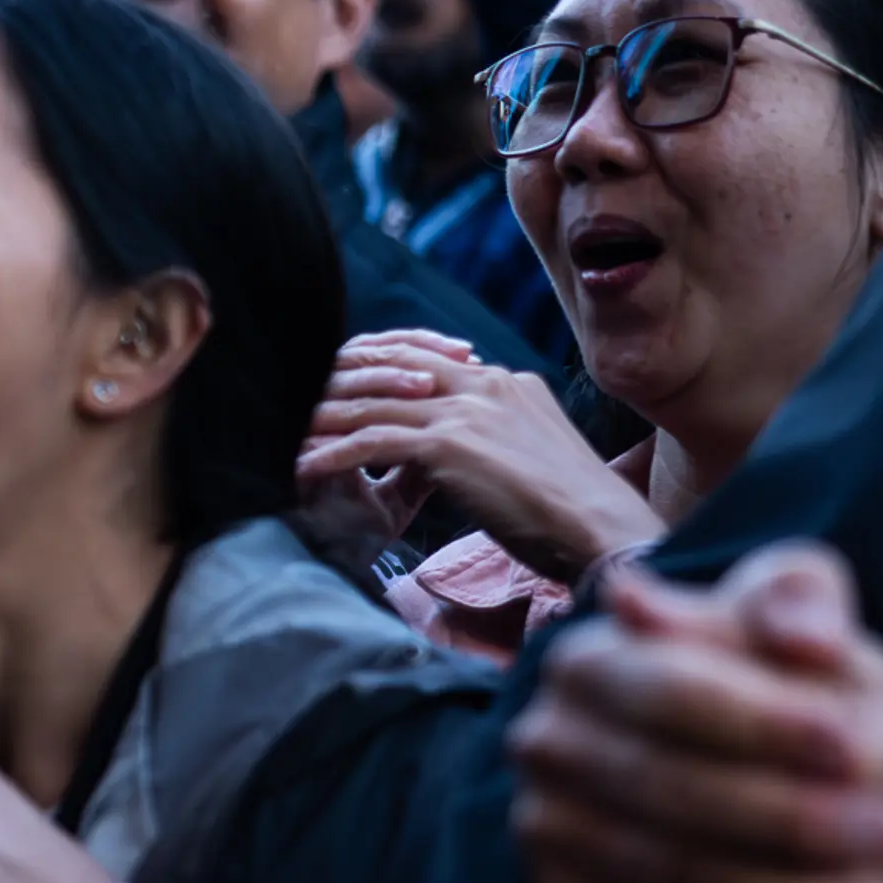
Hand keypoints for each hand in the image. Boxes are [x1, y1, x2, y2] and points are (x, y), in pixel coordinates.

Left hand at [295, 330, 661, 581]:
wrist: (601, 527)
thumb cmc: (572, 508)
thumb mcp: (532, 450)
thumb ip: (493, 433)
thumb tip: (457, 443)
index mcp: (502, 381)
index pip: (419, 355)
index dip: (370, 366)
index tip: (335, 381)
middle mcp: (481, 383)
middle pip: (386, 368)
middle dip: (334, 384)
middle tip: (290, 400)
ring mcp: (465, 410)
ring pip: (372, 403)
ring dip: (321, 420)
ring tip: (280, 432)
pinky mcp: (450, 445)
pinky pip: (372, 442)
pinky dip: (330, 456)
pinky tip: (300, 468)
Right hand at [509, 541, 882, 882]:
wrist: (755, 777)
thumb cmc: (782, 683)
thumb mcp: (802, 614)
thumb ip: (802, 599)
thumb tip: (805, 635)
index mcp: (587, 657)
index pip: (664, 689)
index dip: (760, 723)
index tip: (853, 748)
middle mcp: (546, 742)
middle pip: (662, 789)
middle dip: (782, 818)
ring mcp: (546, 828)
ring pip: (667, 878)